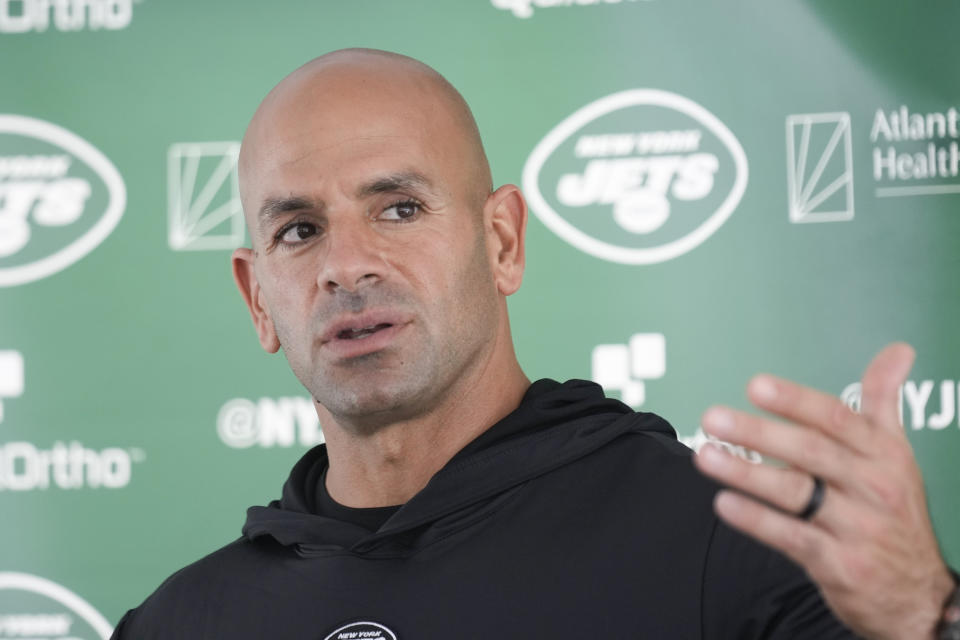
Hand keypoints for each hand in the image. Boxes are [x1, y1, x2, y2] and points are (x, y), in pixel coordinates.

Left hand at [694, 343, 954, 639]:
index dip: (796, 401)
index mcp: (884, 454)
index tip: (756, 386)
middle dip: (759, 432)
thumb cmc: (895, 510)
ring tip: (705, 455)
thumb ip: (884, 401)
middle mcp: (873, 487)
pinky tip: (724, 503)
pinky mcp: (839, 564)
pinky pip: (791, 537)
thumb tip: (898, 350)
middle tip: (713, 417)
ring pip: (795, 493)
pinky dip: (756, 521)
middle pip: (811, 452)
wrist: (916, 591)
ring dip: (745, 473)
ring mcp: (857, 528)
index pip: (837, 419)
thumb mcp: (897, 453)